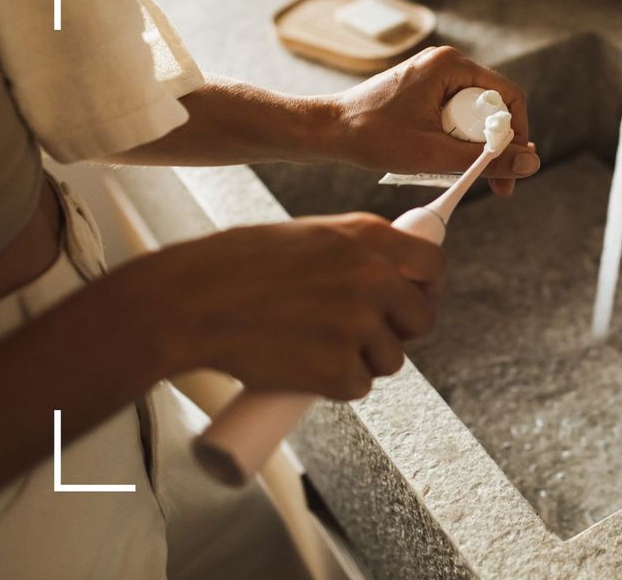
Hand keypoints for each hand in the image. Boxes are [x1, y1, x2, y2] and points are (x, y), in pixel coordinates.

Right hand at [106, 213, 442, 399]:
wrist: (188, 304)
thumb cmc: (232, 266)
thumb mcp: (305, 235)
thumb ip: (351, 251)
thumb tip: (387, 272)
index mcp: (367, 236)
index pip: (433, 263)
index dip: (427, 287)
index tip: (415, 299)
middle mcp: (372, 277)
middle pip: (422, 318)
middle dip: (399, 331)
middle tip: (363, 335)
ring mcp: (358, 324)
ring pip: (391, 358)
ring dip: (363, 361)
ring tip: (316, 349)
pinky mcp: (339, 368)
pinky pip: (359, 386)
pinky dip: (335, 386)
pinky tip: (304, 370)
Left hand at [328, 46, 539, 195]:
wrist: (326, 131)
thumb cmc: (372, 137)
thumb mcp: (435, 153)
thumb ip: (486, 159)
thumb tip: (532, 164)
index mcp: (451, 65)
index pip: (508, 96)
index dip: (517, 134)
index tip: (512, 166)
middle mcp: (446, 64)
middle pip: (493, 107)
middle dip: (495, 146)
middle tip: (494, 182)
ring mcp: (433, 76)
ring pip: (474, 115)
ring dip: (475, 147)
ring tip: (465, 174)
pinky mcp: (423, 91)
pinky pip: (455, 116)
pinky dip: (457, 140)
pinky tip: (447, 162)